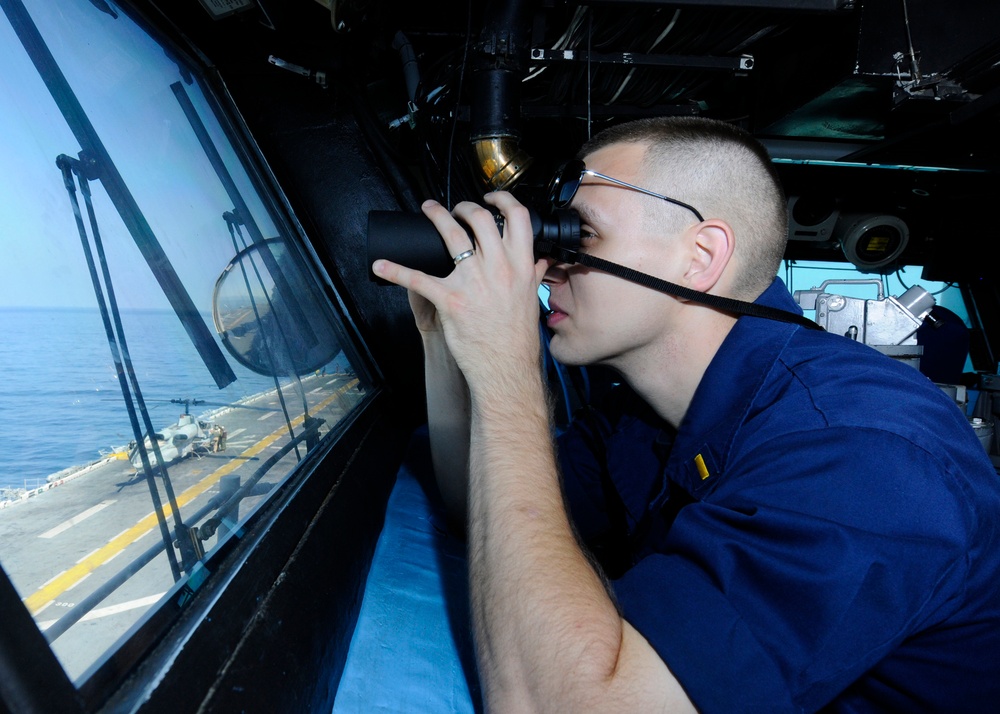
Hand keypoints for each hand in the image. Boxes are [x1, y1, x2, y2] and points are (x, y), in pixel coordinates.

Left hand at [373, 193, 549, 387]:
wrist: (506, 367)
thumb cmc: (517, 338)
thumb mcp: (531, 300)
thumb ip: (534, 275)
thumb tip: (540, 261)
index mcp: (520, 266)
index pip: (516, 218)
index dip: (501, 200)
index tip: (490, 198)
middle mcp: (498, 268)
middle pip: (479, 219)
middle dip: (463, 207)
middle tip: (455, 209)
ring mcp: (473, 282)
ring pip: (451, 235)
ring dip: (436, 216)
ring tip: (428, 210)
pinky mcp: (450, 300)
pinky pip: (418, 279)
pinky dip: (396, 270)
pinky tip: (381, 265)